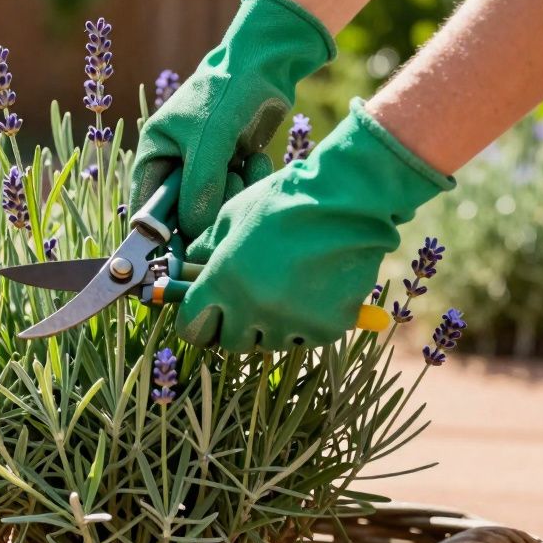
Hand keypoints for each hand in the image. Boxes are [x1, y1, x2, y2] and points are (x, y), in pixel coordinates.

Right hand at [129, 0, 335, 243]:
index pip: (144, 208)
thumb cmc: (226, 92)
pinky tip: (255, 157)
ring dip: (231, 194)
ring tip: (242, 165)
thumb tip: (192, 231)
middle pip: (180, 215)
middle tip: (225, 192)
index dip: (157, 234)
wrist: (265, 63)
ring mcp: (203, 168)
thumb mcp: (209, 140)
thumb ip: (199, 188)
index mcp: (153, 153)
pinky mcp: (230, 168)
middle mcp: (174, 165)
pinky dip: (248, 182)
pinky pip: (235, 195)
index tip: (178, 252)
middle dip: (204, 211)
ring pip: (212, 208)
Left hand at [176, 100, 454, 350]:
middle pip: (233, 342)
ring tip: (290, 287)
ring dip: (275, 323)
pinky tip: (317, 289)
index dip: (198, 321)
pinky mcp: (326, 328)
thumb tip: (193, 266)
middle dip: (238, 324)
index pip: (193, 327)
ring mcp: (290, 322)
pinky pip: (308, 337)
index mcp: (221, 283)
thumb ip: (209, 247)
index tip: (207, 314)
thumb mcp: (233, 215)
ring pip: (272, 341)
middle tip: (252, 299)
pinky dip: (310, 321)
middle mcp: (251, 310)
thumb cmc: (285, 200)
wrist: (349, 200)